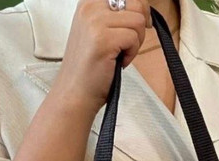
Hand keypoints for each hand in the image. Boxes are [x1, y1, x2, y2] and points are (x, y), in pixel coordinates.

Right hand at [51, 0, 152, 116]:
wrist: (75, 93)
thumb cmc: (90, 67)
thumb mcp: (99, 30)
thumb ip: (115, 15)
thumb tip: (143, 7)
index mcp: (88, 1)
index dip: (139, 8)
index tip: (137, 24)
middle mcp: (90, 6)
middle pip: (136, 3)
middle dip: (140, 26)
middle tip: (128, 44)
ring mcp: (96, 22)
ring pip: (138, 21)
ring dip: (135, 42)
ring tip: (119, 54)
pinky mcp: (103, 39)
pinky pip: (134, 38)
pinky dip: (131, 54)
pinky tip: (117, 62)